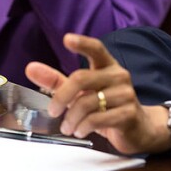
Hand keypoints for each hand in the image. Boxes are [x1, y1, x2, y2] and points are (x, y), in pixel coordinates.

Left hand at [25, 33, 170, 154]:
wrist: (139, 129)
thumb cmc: (106, 107)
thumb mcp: (80, 93)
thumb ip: (56, 81)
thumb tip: (30, 68)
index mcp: (107, 66)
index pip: (96, 49)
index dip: (82, 43)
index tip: (66, 39)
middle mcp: (118, 76)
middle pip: (82, 78)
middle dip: (62, 96)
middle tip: (53, 111)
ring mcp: (126, 94)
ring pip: (88, 102)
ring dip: (71, 118)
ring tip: (67, 127)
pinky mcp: (128, 114)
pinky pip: (98, 119)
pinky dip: (83, 127)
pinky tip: (79, 131)